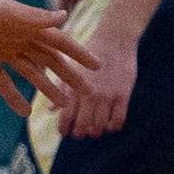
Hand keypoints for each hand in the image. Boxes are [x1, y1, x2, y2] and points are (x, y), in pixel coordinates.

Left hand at [0, 0, 101, 114]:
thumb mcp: (8, 13)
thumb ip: (35, 18)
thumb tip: (64, 16)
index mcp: (28, 27)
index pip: (60, 43)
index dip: (79, 54)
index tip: (97, 66)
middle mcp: (19, 40)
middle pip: (50, 61)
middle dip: (69, 76)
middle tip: (87, 93)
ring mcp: (3, 53)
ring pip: (31, 73)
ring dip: (47, 88)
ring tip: (62, 104)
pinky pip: (4, 83)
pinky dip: (14, 97)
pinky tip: (25, 112)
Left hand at [56, 20, 139, 138]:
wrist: (114, 39)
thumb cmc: (90, 53)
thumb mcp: (71, 67)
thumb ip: (61, 89)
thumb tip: (50, 111)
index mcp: (74, 88)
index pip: (65, 118)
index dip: (64, 129)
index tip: (65, 133)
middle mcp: (89, 95)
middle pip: (83, 127)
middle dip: (80, 134)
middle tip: (80, 133)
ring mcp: (107, 96)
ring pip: (100, 127)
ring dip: (96, 131)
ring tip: (96, 128)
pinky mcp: (123, 95)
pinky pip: (119, 120)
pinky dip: (114, 126)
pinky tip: (111, 123)